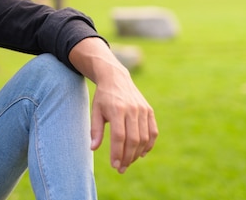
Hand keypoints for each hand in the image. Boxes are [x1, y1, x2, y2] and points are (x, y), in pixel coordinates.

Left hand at [69, 38, 157, 172]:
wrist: (115, 77)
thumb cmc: (103, 97)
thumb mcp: (95, 111)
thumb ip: (95, 130)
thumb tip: (93, 148)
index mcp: (117, 109)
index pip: (119, 136)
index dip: (118, 153)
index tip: (114, 165)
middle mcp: (132, 110)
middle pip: (133, 139)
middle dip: (127, 157)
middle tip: (121, 168)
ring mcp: (143, 110)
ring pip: (144, 138)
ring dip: (137, 154)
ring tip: (128, 162)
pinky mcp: (149, 110)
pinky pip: (153, 132)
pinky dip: (149, 145)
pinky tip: (141, 154)